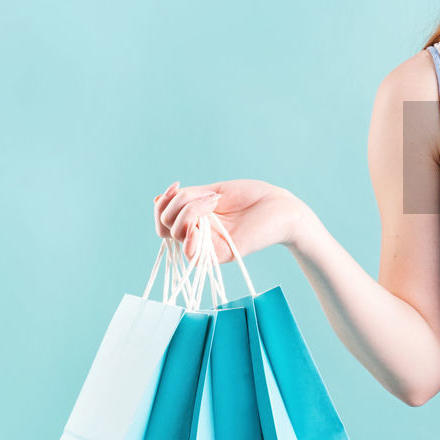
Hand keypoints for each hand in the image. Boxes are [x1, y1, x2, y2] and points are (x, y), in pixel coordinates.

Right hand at [152, 178, 306, 262]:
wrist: (281, 207)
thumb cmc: (254, 197)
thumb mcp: (215, 191)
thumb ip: (188, 197)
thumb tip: (158, 198)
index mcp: (196, 217)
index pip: (164, 217)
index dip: (164, 202)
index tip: (177, 186)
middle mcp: (198, 232)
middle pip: (165, 225)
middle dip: (177, 205)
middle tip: (207, 196)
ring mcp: (208, 244)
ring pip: (175, 233)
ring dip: (188, 212)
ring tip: (214, 202)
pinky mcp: (219, 254)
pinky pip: (191, 254)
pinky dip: (189, 237)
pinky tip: (199, 225)